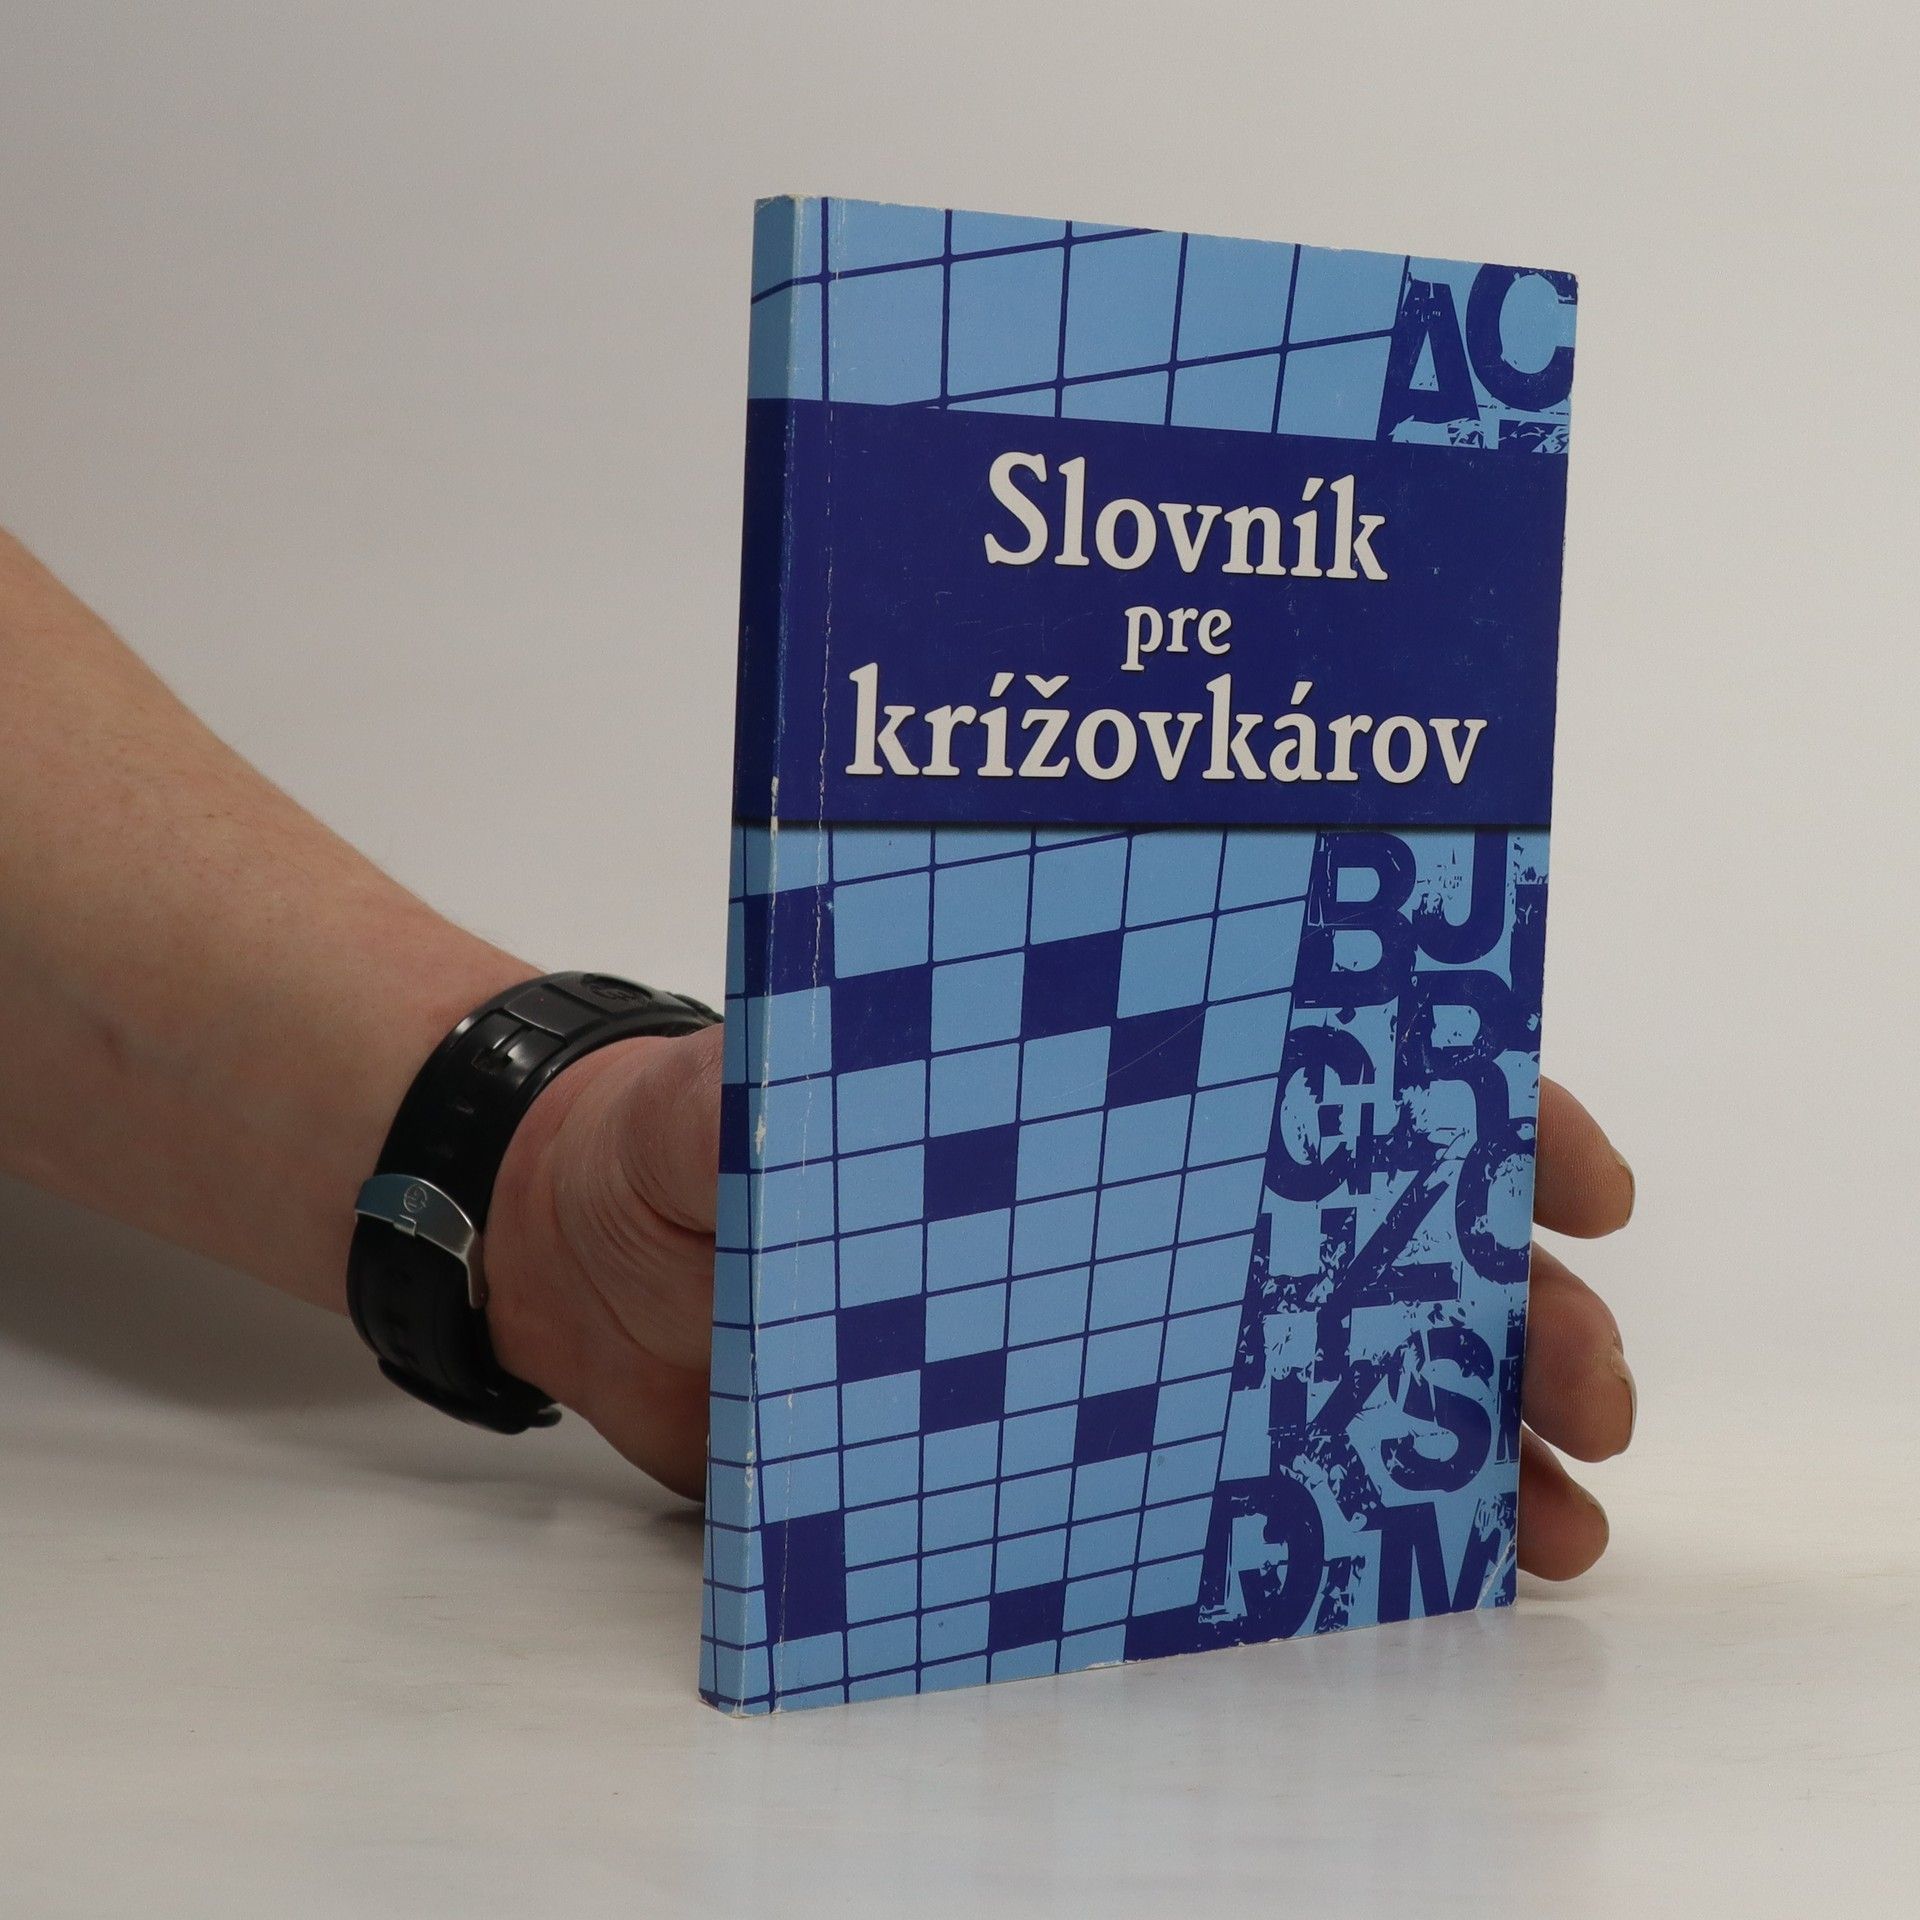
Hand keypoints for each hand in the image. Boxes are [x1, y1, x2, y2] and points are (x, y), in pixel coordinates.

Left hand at [489, 1035, 1636, 1582]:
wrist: (596, 1264)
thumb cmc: (673, 1145)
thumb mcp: (712, 1105)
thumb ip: (756, 1103)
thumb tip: (807, 1102)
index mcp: (1098, 1081)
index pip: (1315, 1068)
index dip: (1466, 1108)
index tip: (1573, 1178)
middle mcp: (1137, 1196)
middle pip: (1367, 1233)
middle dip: (1504, 1303)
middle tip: (1588, 1390)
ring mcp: (1112, 1323)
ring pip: (1329, 1368)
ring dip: (1461, 1436)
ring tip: (1558, 1518)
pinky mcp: (1061, 1437)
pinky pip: (1227, 1483)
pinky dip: (1337, 1524)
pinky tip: (1424, 1572)